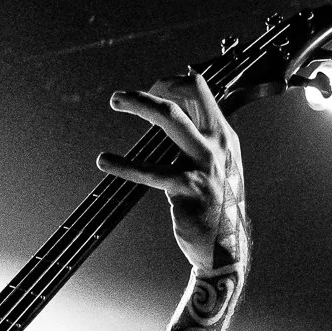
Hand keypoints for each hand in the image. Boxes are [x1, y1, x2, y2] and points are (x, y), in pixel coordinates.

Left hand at [95, 72, 246, 276]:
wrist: (226, 247)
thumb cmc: (214, 206)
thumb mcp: (214, 166)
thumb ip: (197, 141)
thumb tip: (172, 115)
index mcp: (223, 135)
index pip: (201, 90)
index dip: (173, 83)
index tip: (152, 91)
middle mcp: (217, 143)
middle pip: (187, 95)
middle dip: (155, 85)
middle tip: (123, 96)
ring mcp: (204, 164)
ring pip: (170, 119)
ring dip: (140, 103)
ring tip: (116, 101)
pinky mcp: (188, 188)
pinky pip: (151, 170)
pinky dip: (124, 164)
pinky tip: (105, 161)